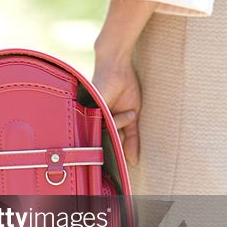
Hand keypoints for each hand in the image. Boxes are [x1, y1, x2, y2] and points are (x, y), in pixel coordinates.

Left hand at [92, 0, 157, 164]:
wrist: (118, 66)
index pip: (110, 145)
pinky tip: (127, 112)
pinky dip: (119, 121)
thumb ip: (132, 138)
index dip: (121, 151)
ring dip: (123, 123)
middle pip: (110, 143)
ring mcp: (91, 118)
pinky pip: (106, 126)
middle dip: (123, 137)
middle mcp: (94, 123)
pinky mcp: (91, 111)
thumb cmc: (125, 86)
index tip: (128, 159)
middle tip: (131, 118)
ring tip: (129, 110)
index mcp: (103, 124)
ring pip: (108, 136)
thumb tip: (134, 161)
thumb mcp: (133, 115)